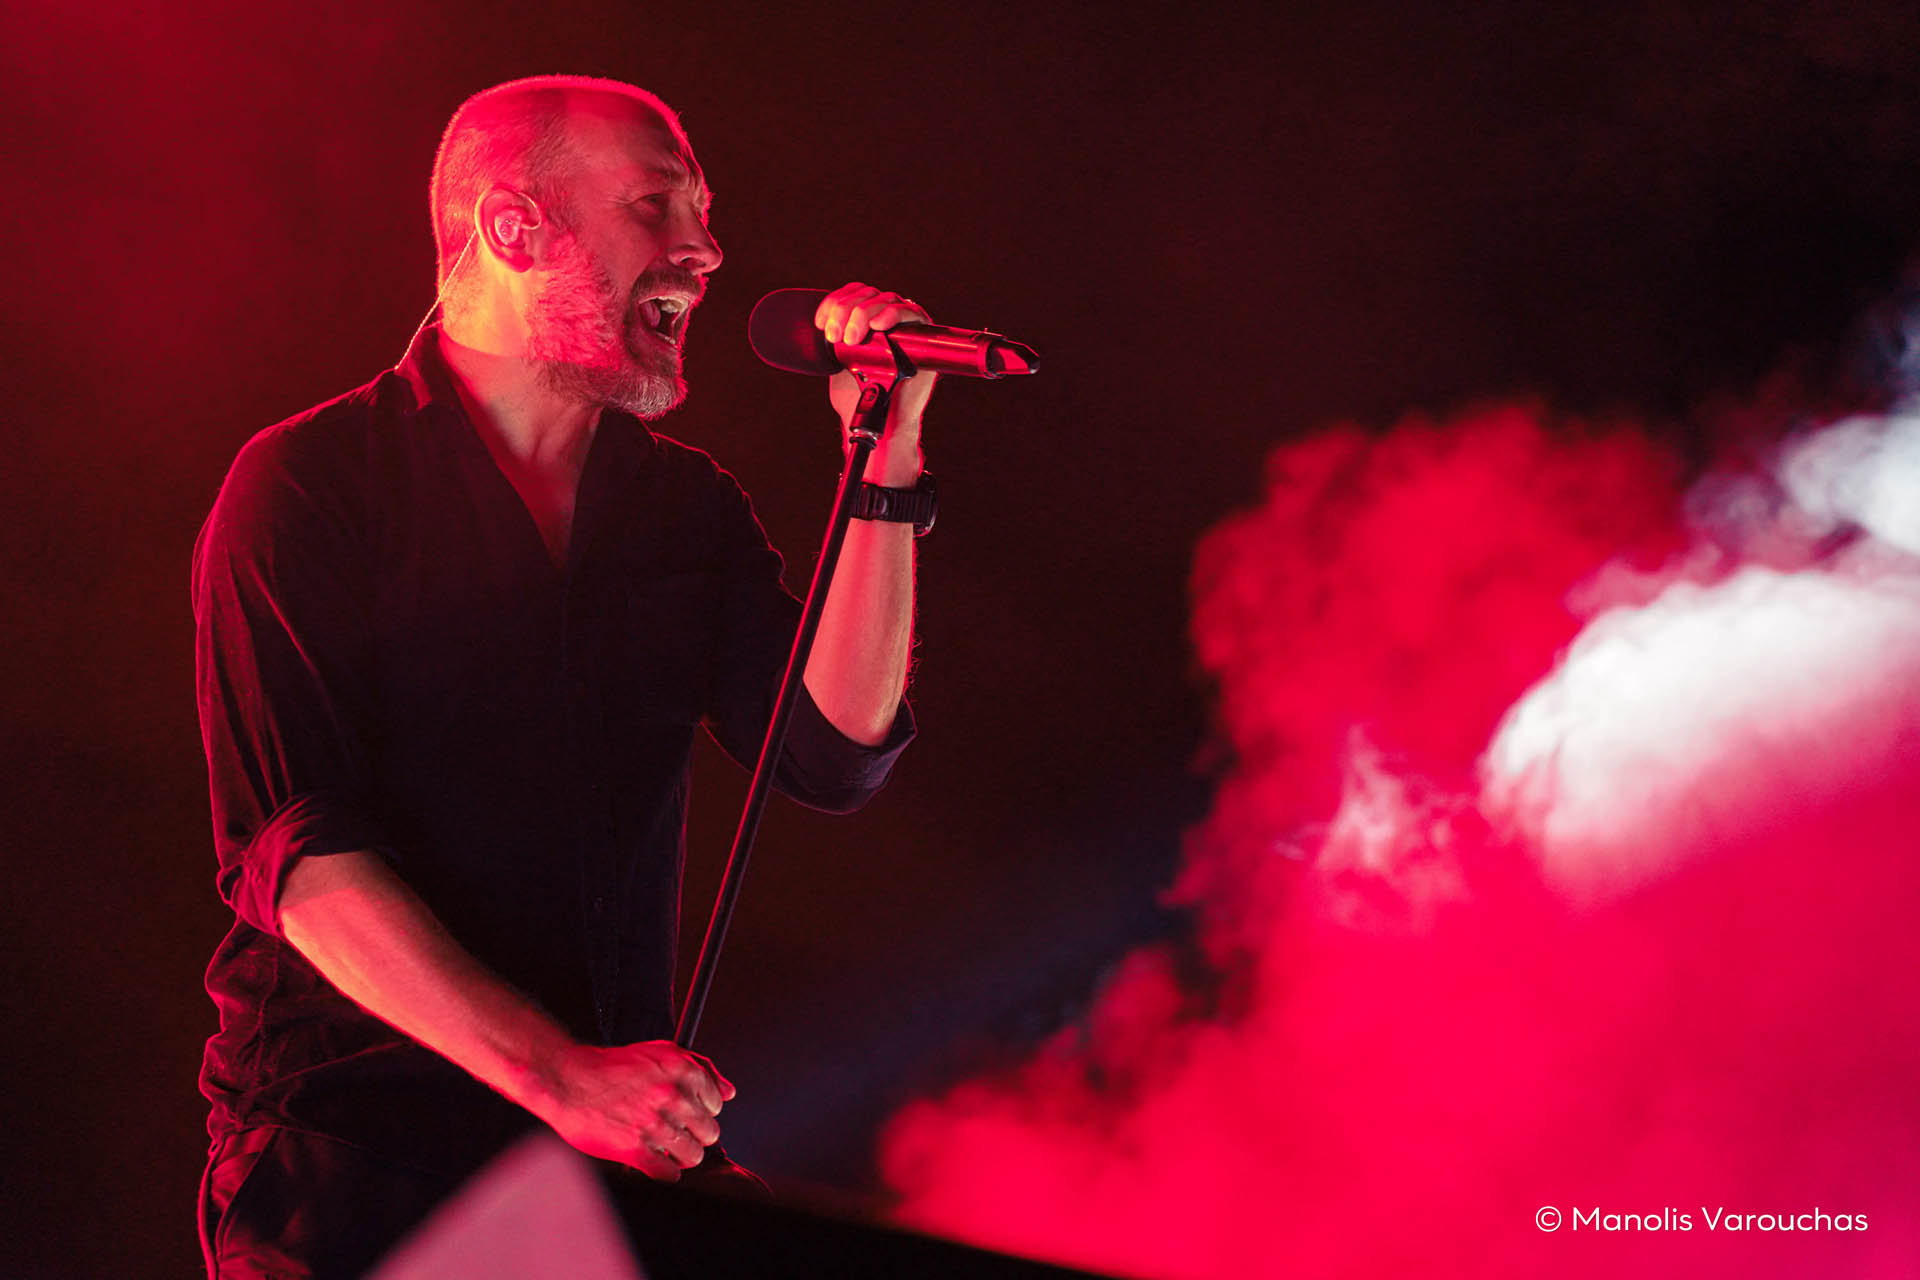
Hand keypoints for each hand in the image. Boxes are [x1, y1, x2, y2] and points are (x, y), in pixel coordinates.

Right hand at [534, 1040, 735, 1181]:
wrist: (568, 1080)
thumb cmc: (612, 1067)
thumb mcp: (661, 1052)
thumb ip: (701, 1068)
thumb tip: (729, 1092)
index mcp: (682, 1070)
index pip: (717, 1104)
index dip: (701, 1111)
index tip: (686, 1113)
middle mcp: (672, 1096)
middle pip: (709, 1133)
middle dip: (694, 1134)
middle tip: (674, 1131)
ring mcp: (654, 1124)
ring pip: (693, 1156)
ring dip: (680, 1155)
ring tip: (663, 1147)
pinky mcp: (635, 1150)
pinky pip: (668, 1174)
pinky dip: (663, 1172)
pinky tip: (651, 1160)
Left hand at [818, 282, 936, 484]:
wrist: (880, 424)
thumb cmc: (860, 398)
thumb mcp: (837, 364)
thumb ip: (832, 343)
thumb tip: (814, 326)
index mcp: (866, 323)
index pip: (853, 295)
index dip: (835, 302)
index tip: (821, 323)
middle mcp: (886, 320)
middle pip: (867, 294)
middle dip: (846, 310)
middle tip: (836, 336)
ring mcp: (905, 327)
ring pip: (886, 299)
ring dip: (864, 313)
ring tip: (852, 338)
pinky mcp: (923, 338)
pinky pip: (912, 313)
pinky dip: (894, 314)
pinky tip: (878, 326)